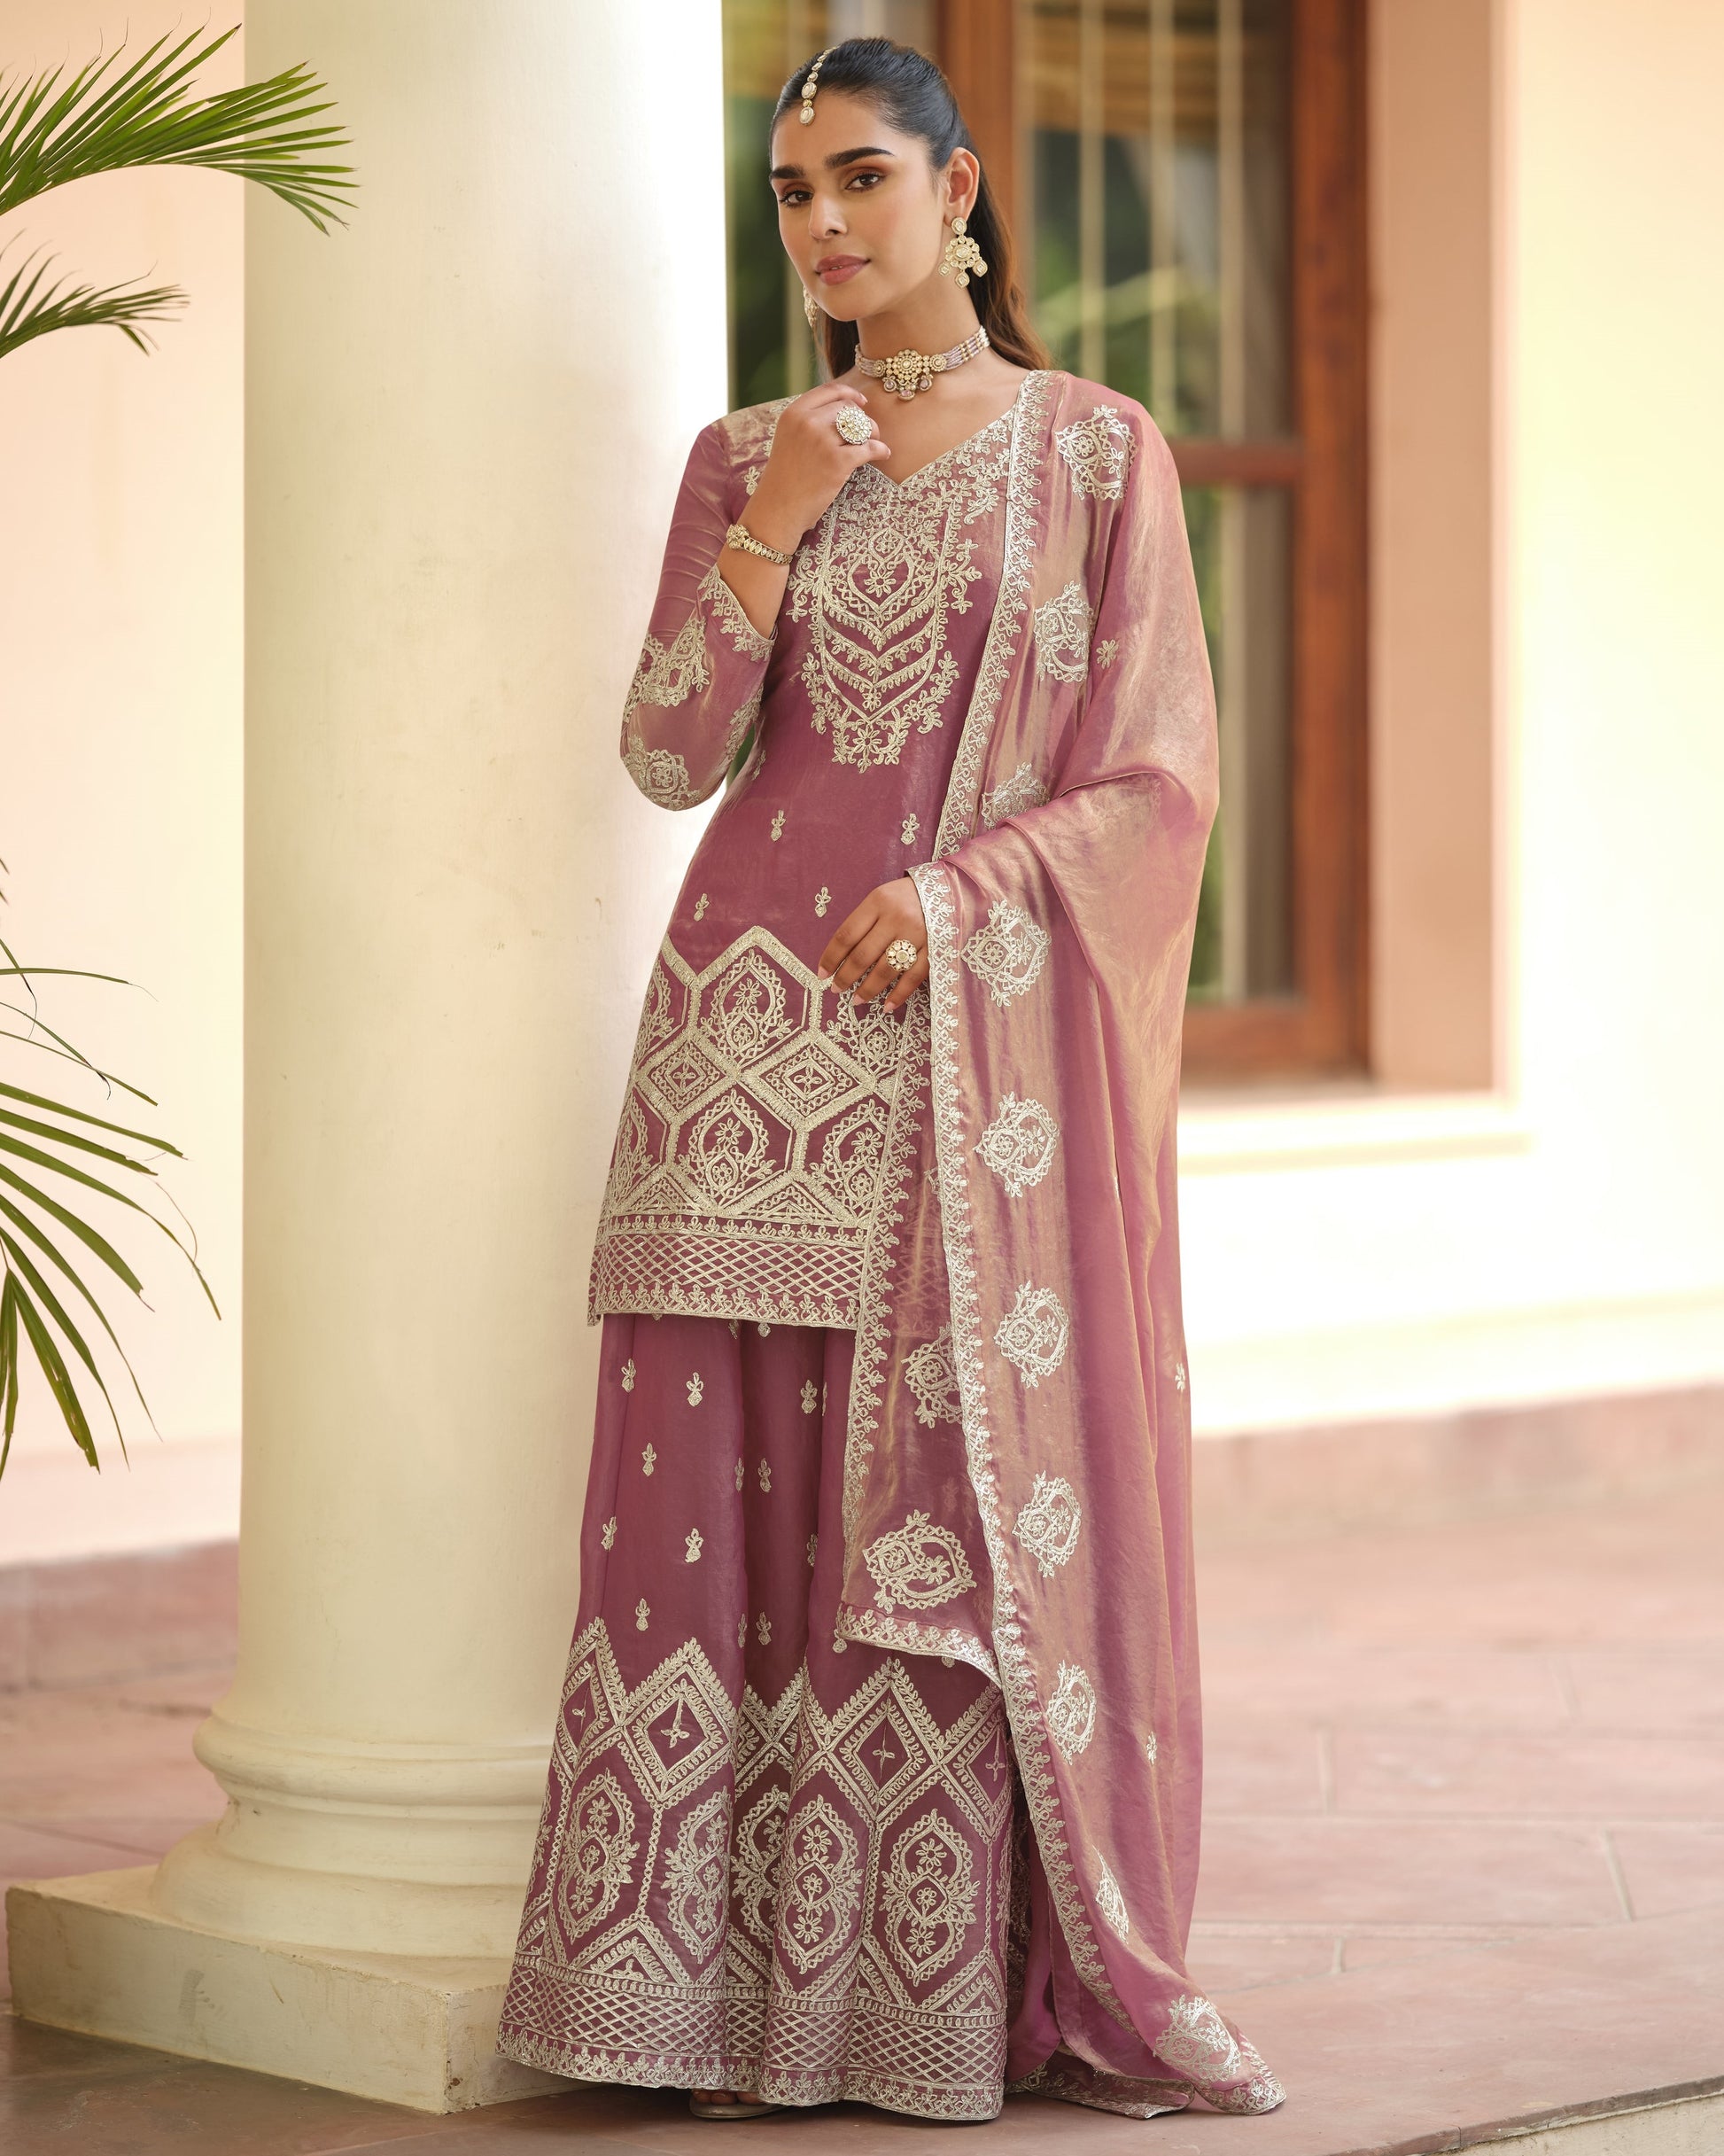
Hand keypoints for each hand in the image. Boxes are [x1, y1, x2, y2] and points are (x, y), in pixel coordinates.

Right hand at [746, 382, 892, 551]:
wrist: (778, 508)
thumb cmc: (785, 478)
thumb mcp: (788, 439)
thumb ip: (808, 422)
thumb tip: (844, 411)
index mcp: (794, 413)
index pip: (830, 391)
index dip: (850, 394)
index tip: (862, 403)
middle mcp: (807, 422)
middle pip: (848, 408)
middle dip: (862, 418)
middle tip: (868, 432)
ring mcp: (822, 441)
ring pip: (860, 426)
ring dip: (873, 434)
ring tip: (874, 444)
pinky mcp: (837, 462)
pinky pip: (869, 448)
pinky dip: (880, 450)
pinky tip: (883, 454)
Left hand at [818, 875, 928, 1012]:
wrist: (952, 889)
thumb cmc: (907, 897)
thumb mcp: (882, 898)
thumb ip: (864, 922)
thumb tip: (840, 958)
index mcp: (878, 901)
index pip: (847, 934)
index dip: (831, 957)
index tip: (822, 974)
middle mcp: (897, 917)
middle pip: (863, 955)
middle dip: (846, 977)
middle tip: (836, 990)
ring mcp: (918, 934)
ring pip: (886, 969)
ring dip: (868, 989)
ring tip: (857, 1000)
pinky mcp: (936, 948)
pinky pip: (914, 977)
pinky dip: (899, 994)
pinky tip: (888, 1006)